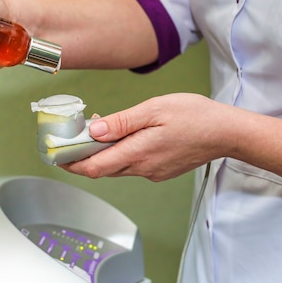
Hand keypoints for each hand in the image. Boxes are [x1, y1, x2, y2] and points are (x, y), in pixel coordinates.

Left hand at [61, 93, 224, 181]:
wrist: (226, 132)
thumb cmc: (194, 116)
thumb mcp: (154, 110)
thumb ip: (121, 123)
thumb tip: (93, 132)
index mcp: (138, 153)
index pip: (94, 167)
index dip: (71, 162)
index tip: (56, 154)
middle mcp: (143, 168)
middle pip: (103, 169)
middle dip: (84, 157)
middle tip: (72, 139)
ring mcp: (153, 172)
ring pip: (118, 168)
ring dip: (103, 154)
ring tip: (98, 132)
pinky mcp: (162, 171)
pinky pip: (133, 166)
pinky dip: (121, 154)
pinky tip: (124, 137)